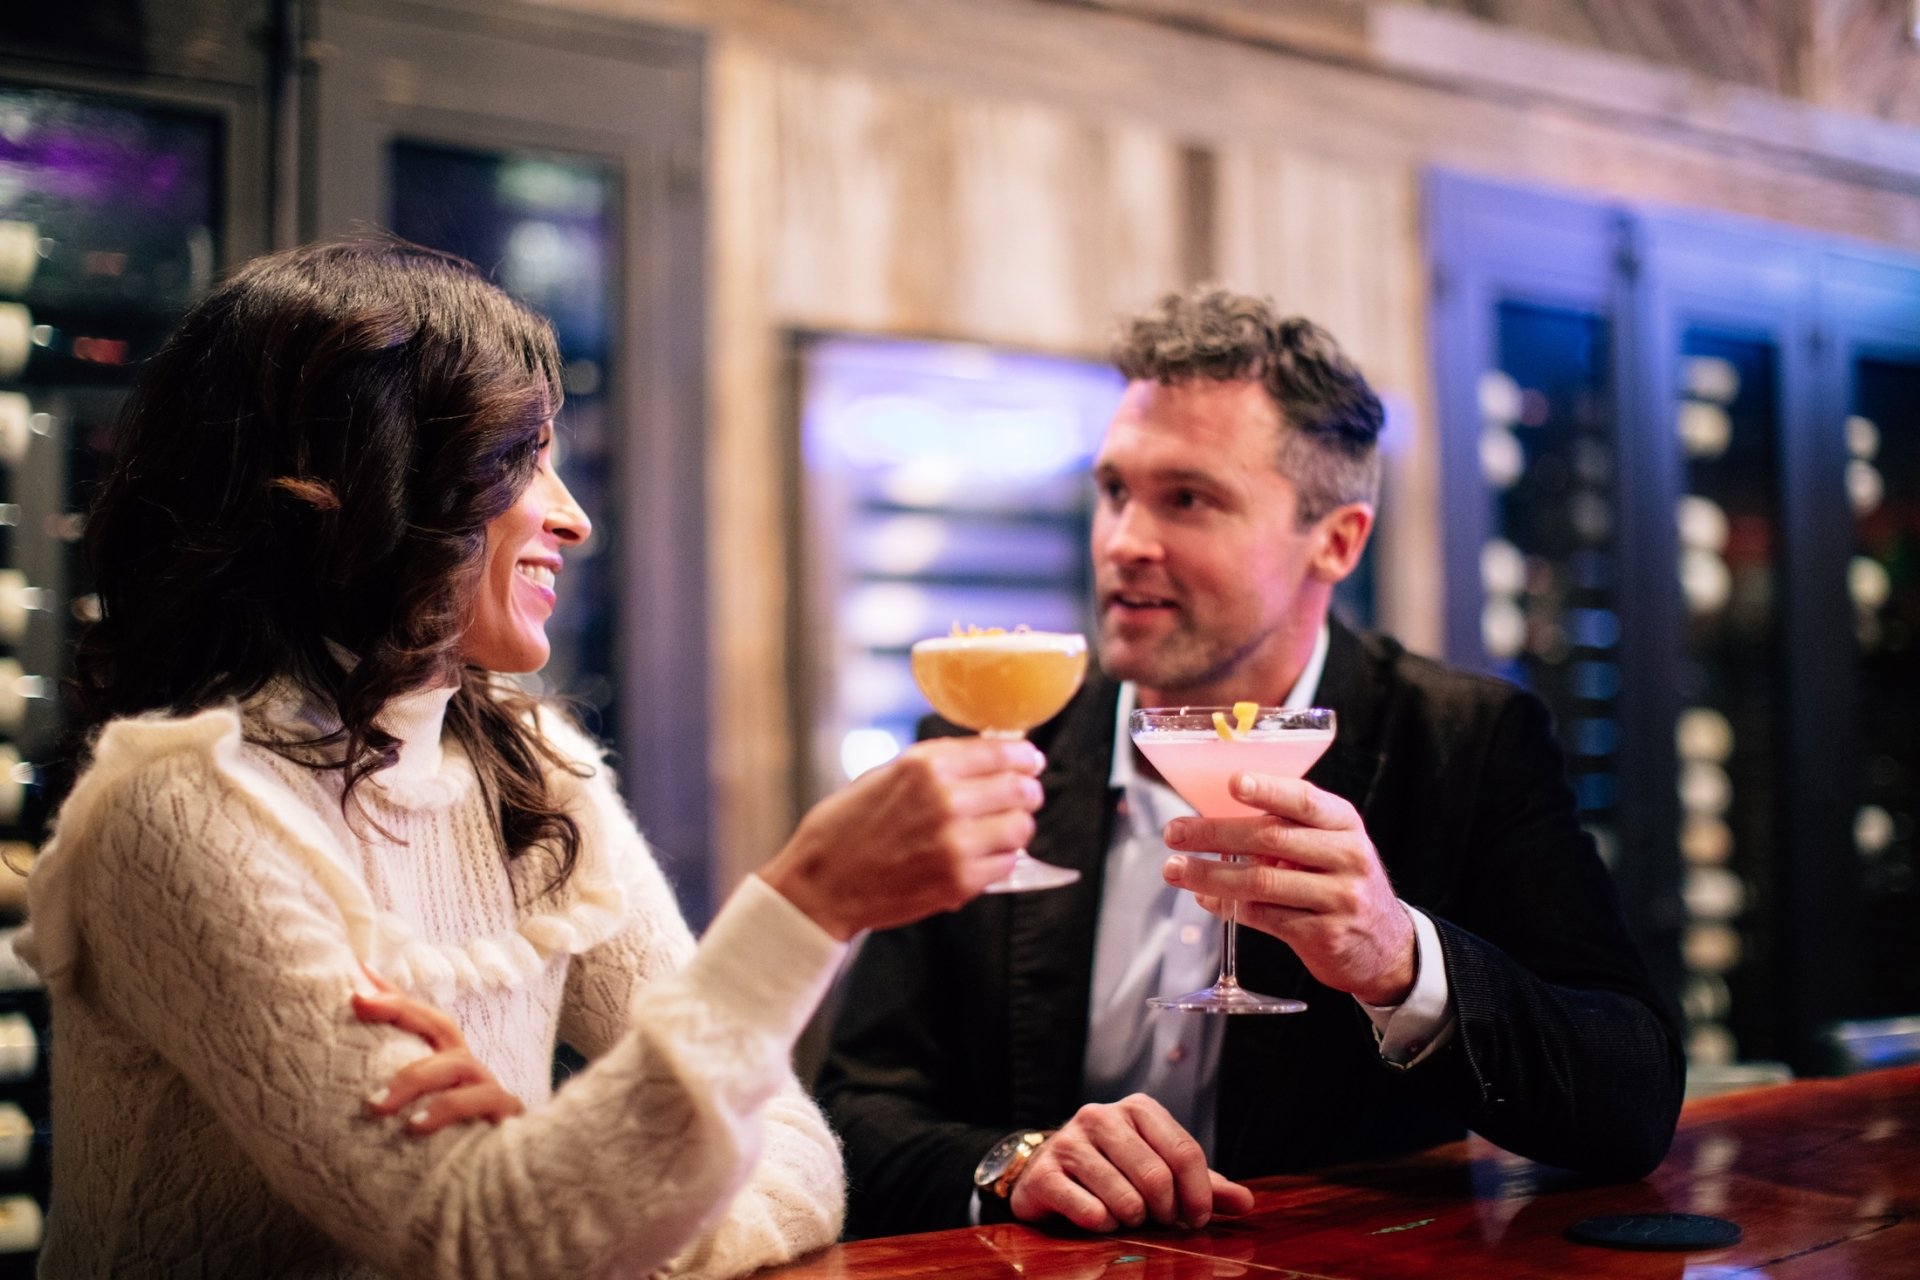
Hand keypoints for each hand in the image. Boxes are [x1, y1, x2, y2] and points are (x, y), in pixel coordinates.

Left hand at [353, 969, 525, 1134]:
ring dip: (415, 1078)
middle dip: (401, 1011)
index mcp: (446, 1060)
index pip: (422, 1017)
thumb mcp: (413, 1107)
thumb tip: (354, 1022)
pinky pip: (484, 1101)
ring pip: (459, 1065)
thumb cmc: (445, 1139)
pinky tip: (415, 1127)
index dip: (392, 999)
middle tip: (358, 1005)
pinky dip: (448, 1108)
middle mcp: (468, 1068)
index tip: (354, 992)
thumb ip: (386, 1072)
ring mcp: (488, 1088)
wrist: (496, 1181)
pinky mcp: (503, 1115)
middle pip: (442, 1025)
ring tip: (376, 1104)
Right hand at [762, 737, 1045, 939]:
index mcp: (925, 766)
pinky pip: (1006, 865)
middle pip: (1020, 789)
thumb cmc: (847, 828)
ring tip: (999, 831)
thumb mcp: (886, 775)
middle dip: (1026, 792)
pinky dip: (1000, 860)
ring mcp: (956, 843)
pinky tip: (979, 857)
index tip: (1029, 761)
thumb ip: (937, 765)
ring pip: (1021, 829)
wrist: (823, 885)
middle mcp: (945, 800)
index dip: (1023, 756)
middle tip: (1023, 797)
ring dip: (1015, 828)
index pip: (1000, 752)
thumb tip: (986, 756)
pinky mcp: (960, 881)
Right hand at [1008, 1095, 1252, 1232]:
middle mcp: (1101, 1116)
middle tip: (1158, 1221)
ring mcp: (1069, 1143)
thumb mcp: (1163, 1172)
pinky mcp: (1044, 1174)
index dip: (1198, 1195)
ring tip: (1127, 1218)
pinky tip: (1100, 1221)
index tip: (1197, 1219)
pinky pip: (1090, 1212)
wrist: (1050, 1175)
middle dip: (1165, 1211)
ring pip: (1124, 1199)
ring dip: (1133, 1221)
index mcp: (1138, 1109)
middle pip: (1156, 1177)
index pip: (1184, 1152)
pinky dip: (1103, 1228)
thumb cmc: (1117, 1173)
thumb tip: (1247, 1203)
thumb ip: (1204, 1186)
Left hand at [1162, 773, 1415, 1005]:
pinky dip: (1228, 907)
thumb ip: (1287, 831)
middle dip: (1215, 833)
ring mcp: (1338, 899)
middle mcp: (1347, 857)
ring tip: (1174, 869)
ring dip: (1209, 875)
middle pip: (1271, 838)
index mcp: (1345, 824)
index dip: (1268, 790)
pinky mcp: (1324, 936)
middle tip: (1175, 832)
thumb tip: (1214, 822)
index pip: (1304, 800)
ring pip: (1261, 882)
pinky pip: (1265, 917)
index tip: (1232, 783)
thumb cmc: (1342, 883)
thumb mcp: (1331, 846)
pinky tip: (1205, 898)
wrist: (1387, 948)